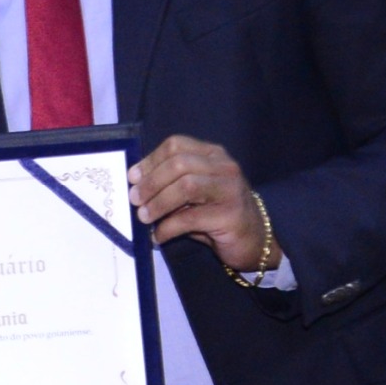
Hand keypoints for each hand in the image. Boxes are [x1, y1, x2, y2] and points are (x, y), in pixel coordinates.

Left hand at [133, 133, 271, 269]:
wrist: (253, 239)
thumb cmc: (217, 214)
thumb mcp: (194, 194)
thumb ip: (172, 184)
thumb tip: (136, 187)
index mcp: (213, 155)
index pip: (177, 145)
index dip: (151, 160)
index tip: (132, 178)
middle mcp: (224, 167)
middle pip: (179, 164)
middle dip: (152, 182)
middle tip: (134, 200)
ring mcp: (230, 190)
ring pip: (186, 186)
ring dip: (158, 203)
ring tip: (143, 217)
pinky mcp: (230, 215)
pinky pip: (190, 218)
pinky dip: (168, 228)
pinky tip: (158, 236)